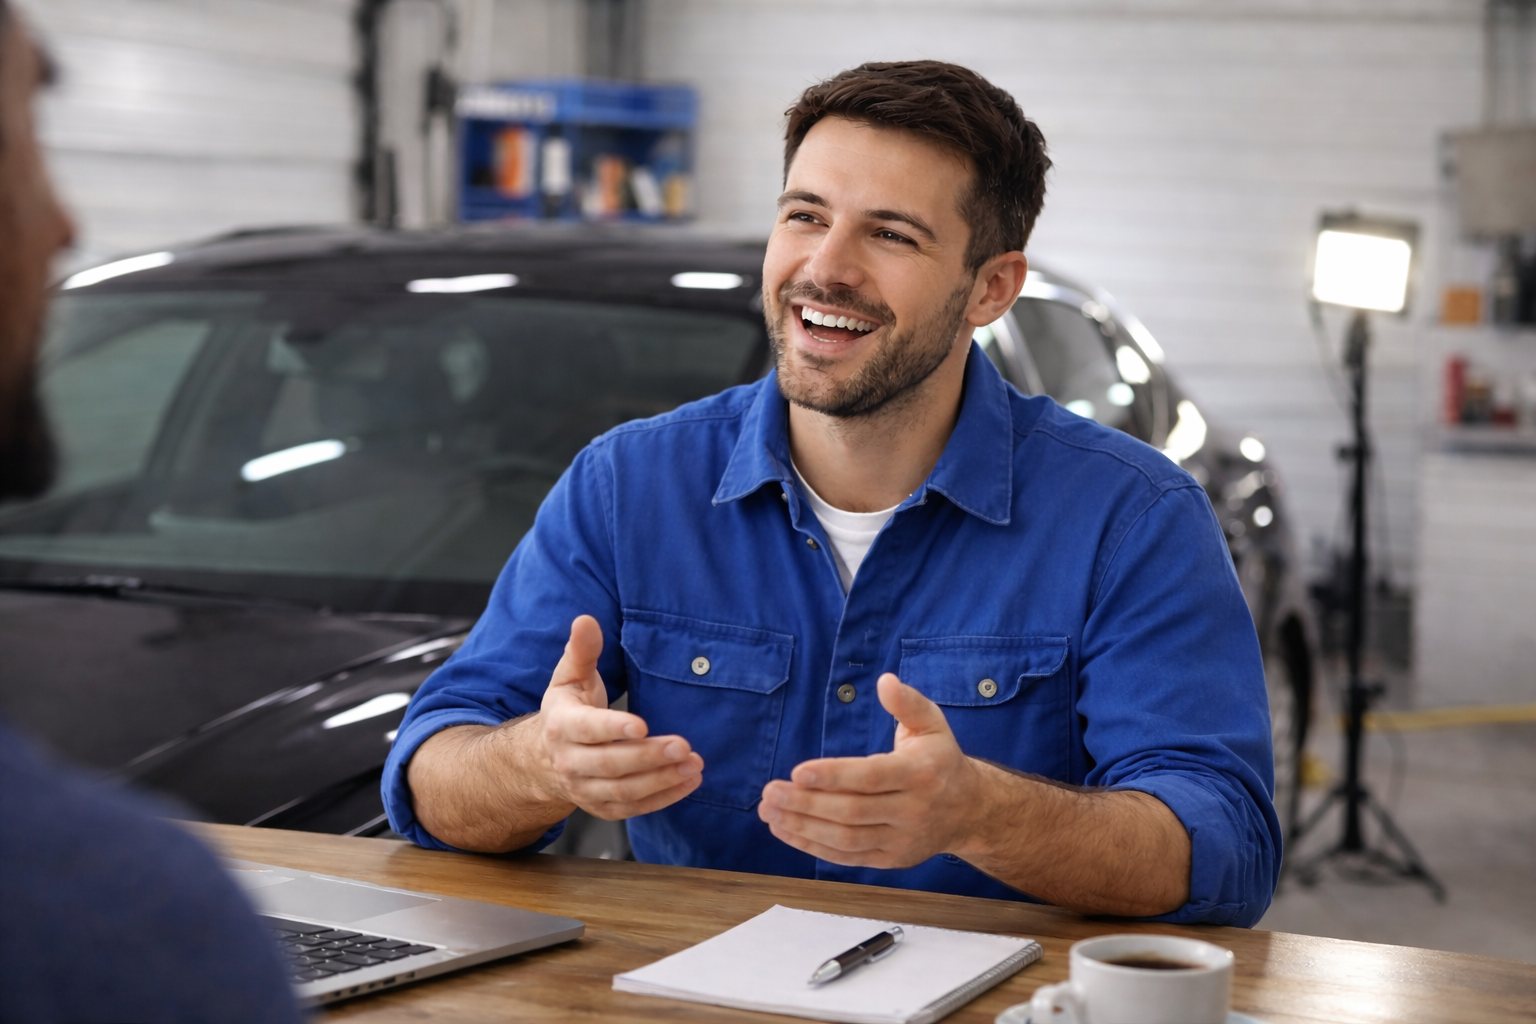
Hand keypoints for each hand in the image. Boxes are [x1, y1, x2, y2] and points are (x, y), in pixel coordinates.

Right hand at [534, 615, 703, 819]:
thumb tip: (586, 620)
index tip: (642, 725)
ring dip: (662, 780)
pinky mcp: (602, 808)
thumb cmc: (566, 710)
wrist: (542, 760)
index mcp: (561, 726)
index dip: (613, 728)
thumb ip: (581, 651)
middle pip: (610, 765)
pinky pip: (634, 809)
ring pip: (624, 791)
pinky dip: (663, 799)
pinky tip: (689, 782)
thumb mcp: (568, 678)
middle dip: (648, 756)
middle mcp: (570, 762)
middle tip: (683, 745)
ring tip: (693, 764)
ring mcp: (585, 789)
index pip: (587, 730)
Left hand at [757, 673, 987, 867]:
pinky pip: (847, 857)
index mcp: (920, 774)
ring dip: (803, 827)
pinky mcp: (889, 860)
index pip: (872, 778)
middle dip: (806, 804)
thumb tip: (885, 681)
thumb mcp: (932, 724)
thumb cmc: (941, 760)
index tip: (797, 771)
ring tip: (769, 810)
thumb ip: (907, 702)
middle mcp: (912, 811)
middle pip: (852, 812)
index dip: (834, 776)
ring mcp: (900, 840)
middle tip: (769, 792)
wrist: (969, 811)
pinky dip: (813, 846)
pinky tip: (785, 830)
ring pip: (846, 839)